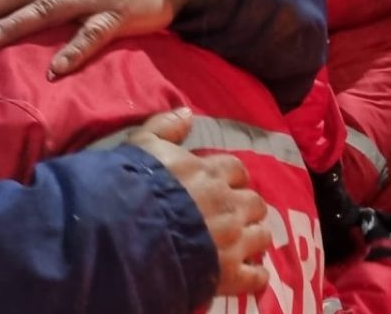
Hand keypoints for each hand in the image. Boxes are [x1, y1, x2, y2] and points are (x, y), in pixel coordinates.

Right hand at [127, 110, 270, 296]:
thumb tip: (188, 112)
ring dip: (253, 238)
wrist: (128, 230)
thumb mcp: (142, 144)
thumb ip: (165, 126)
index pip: (236, 169)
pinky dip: (254, 276)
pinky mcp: (231, 274)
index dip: (231, 177)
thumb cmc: (134, 184)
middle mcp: (229, 205)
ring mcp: (233, 241)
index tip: (222, 183)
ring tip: (238, 243)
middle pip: (255, 202)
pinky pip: (258, 277)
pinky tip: (245, 274)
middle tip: (229, 213)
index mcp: (211, 174)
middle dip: (245, 207)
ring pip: (262, 236)